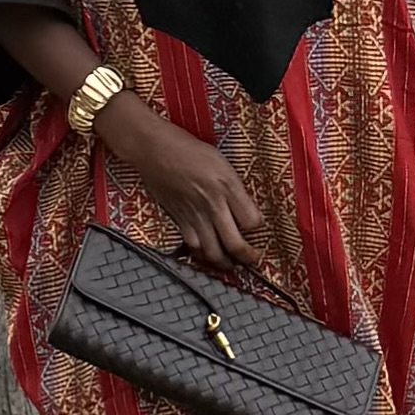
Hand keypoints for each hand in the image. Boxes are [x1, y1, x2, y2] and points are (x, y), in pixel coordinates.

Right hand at [95, 95, 264, 269]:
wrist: (155, 148)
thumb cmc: (187, 149)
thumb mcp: (220, 161)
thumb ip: (233, 186)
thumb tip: (245, 208)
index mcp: (227, 185)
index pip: (252, 220)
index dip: (258, 229)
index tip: (259, 229)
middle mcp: (213, 203)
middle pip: (235, 244)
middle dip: (248, 257)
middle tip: (254, 261)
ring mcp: (194, 215)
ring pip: (213, 252)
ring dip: (225, 264)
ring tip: (232, 265)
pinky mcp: (178, 220)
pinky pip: (193, 247)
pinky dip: (202, 256)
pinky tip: (207, 256)